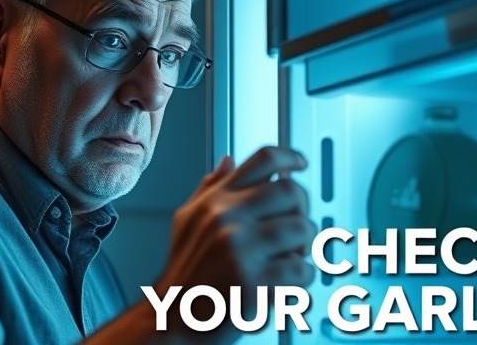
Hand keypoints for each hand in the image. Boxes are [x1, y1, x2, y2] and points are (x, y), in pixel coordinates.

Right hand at [152, 146, 316, 339]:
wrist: (172, 319)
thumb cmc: (184, 274)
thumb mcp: (187, 221)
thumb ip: (209, 189)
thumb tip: (228, 162)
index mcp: (215, 201)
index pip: (262, 160)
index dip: (290, 157)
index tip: (300, 164)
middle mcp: (226, 217)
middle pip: (291, 190)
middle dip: (302, 210)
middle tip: (297, 228)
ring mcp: (240, 248)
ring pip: (303, 229)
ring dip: (304, 247)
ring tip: (290, 259)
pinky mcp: (253, 281)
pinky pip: (301, 270)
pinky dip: (301, 279)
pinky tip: (285, 284)